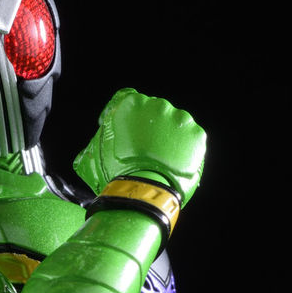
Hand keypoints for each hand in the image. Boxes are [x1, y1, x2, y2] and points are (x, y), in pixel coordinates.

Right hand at [74, 90, 206, 205]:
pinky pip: (191, 140)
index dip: (127, 118)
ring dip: (168, 138)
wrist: (142, 191)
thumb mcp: (94, 153)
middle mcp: (158, 105)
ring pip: (174, 125)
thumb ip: (97, 139)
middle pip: (154, 113)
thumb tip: (95, 143)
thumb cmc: (116, 172)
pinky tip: (173, 163)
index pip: (129, 101)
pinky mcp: (197, 135)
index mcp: (131, 103)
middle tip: (143, 150)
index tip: (126, 133)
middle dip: (150, 129)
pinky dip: (185, 150)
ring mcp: (180, 119)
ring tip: (160, 159)